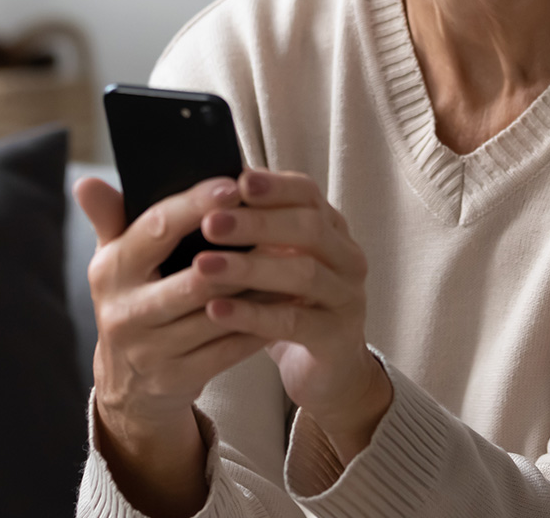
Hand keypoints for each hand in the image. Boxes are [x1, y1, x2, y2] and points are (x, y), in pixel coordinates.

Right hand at [76, 176, 267, 517]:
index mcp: (110, 270)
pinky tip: (286, 304)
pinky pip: (230, 348)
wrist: (129, 384)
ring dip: (260, 288)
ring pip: (220, 313)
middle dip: (240, 252)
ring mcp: (151, 349)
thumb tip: (86, 182)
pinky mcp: (178, 378)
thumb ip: (110, 217)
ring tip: (293, 261)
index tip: (235, 185)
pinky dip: (261, 324)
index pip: (157, 229)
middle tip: (279, 226)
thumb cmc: (133, 300)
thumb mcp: (115, 260)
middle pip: (195, 277)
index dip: (197, 205)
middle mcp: (125, 311)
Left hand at [196, 169, 391, 461]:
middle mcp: (347, 258)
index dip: (274, 186)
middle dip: (256, 223)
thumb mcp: (279, 261)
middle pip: (308, 228)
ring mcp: (346, 298)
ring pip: (302, 274)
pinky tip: (217, 310)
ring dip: (249, 268)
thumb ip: (256, 229)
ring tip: (202, 266)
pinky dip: (253, 314)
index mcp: (332, 230)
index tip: (238, 180)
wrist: (329, 370)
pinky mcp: (336, 338)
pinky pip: (294, 321)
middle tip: (210, 223)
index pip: (308, 195)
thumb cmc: (292, 304)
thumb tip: (204, 191)